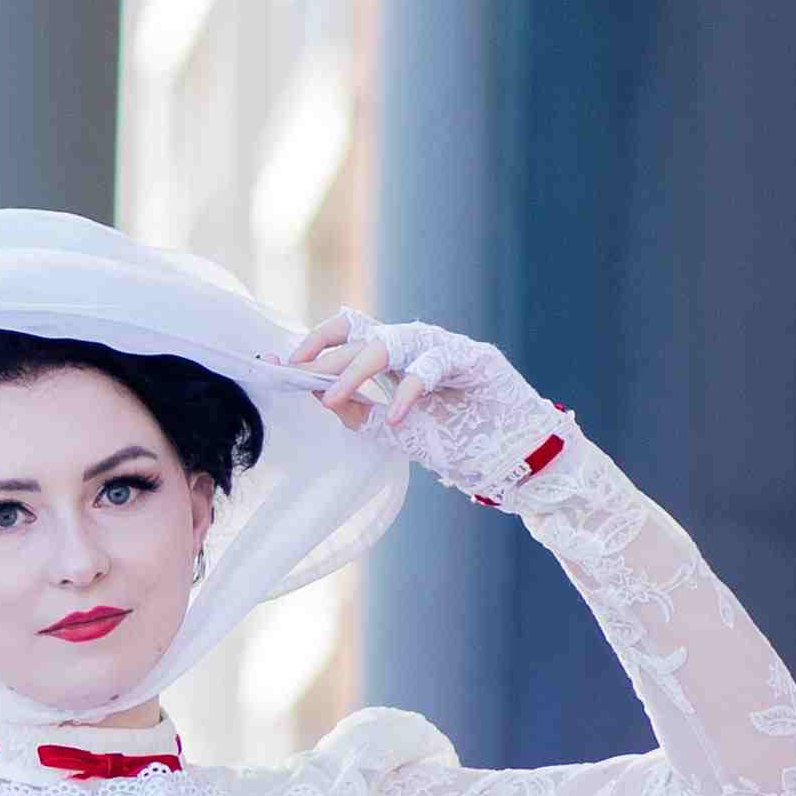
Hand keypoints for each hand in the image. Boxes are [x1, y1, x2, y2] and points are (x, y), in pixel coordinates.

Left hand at [285, 315, 567, 504]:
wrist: (513, 461)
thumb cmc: (458, 444)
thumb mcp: (394, 432)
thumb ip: (358, 410)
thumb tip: (316, 392)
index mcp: (396, 361)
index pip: (350, 336)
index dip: (316, 344)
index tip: (282, 364)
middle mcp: (417, 348)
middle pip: (363, 333)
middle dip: (328, 358)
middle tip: (302, 379)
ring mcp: (444, 348)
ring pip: (390, 342)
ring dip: (355, 369)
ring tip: (332, 398)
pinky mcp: (474, 358)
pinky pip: (432, 364)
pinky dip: (409, 391)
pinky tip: (397, 417)